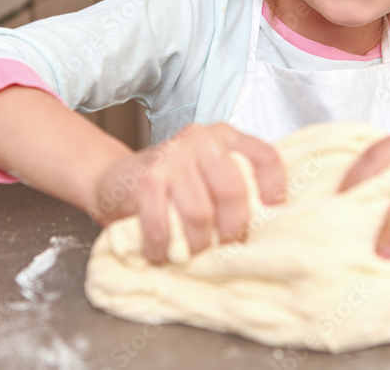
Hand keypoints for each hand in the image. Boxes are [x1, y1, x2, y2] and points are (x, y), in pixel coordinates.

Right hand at [92, 123, 285, 263]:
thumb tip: (271, 222)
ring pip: (201, 214)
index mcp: (223, 137)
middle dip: (233, 228)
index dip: (274, 189)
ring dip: (197, 244)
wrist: (115, 178)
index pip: (264, 157)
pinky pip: (164, 226)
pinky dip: (164, 248)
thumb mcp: (207, 172)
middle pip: (233, 191)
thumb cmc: (171, 183)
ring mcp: (171, 158)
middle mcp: (200, 140)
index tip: (271, 216)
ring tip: (192, 250)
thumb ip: (236, 184)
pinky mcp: (146, 181)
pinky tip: (162, 251)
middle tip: (225, 244)